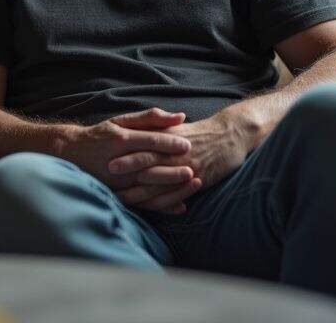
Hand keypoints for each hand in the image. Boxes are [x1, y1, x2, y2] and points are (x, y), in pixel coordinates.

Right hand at [59, 108, 196, 209]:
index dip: (170, 143)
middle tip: (194, 167)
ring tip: (193, 185)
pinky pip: (143, 203)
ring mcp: (117, 181)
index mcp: (121, 139)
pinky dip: (162, 206)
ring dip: (172, 188)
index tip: (188, 145)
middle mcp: (119, 161)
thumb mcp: (122, 121)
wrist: (72, 153)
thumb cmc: (102, 135)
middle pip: (151, 166)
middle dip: (174, 168)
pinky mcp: (117, 195)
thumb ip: (151, 118)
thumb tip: (180, 117)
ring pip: (149, 187)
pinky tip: (179, 206)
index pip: (150, 141)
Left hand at [112, 112, 251, 212]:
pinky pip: (176, 193)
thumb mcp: (176, 127)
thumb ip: (156, 128)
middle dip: (126, 173)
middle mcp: (174, 152)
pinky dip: (163, 202)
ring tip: (121, 199)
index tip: (106, 161)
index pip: (142, 145)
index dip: (125, 155)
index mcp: (167, 136)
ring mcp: (186, 166)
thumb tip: (134, 132)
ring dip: (140, 192)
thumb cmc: (199, 133)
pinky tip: (149, 208)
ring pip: (159, 182)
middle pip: (147, 162)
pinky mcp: (197, 178)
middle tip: (106, 180)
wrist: (229, 135)